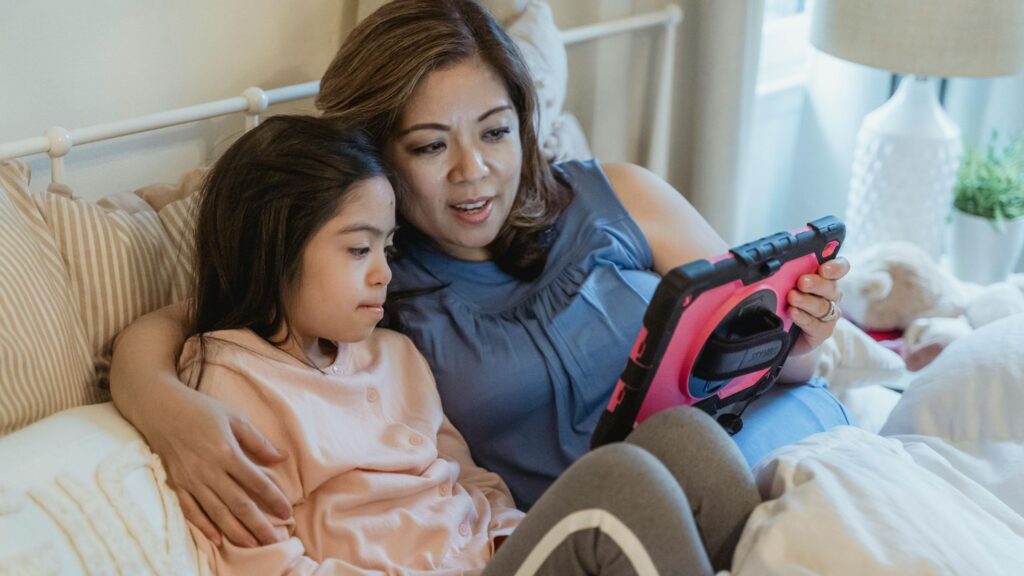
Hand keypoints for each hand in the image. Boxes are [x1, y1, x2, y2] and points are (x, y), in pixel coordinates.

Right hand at [143, 386, 291, 546]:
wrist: (159, 408)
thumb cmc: (200, 410)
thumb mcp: (234, 418)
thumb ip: (258, 441)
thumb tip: (282, 458)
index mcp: (227, 452)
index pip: (256, 482)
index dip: (273, 499)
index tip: (287, 512)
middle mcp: (209, 470)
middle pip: (238, 504)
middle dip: (258, 524)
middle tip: (275, 540)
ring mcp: (191, 480)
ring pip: (217, 512)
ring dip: (236, 531)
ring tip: (253, 545)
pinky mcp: (176, 485)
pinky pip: (191, 511)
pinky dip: (205, 526)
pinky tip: (218, 539)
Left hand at [786, 257, 849, 356]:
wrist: (782, 332)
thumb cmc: (785, 303)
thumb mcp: (785, 286)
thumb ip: (789, 275)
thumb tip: (781, 268)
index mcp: (825, 278)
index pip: (839, 268)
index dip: (835, 267)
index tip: (824, 269)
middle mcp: (830, 295)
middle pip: (830, 287)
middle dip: (816, 283)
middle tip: (802, 282)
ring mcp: (829, 314)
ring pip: (822, 306)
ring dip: (806, 301)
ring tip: (791, 297)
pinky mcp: (822, 331)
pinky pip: (815, 324)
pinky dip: (802, 317)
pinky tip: (793, 312)